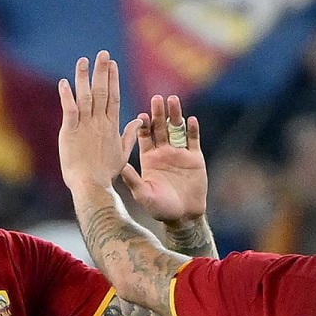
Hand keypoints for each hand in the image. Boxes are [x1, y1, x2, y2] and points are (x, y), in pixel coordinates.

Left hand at [56, 53, 129, 196]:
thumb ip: (129, 135)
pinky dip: (66, 95)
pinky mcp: (70, 132)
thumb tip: (138, 121)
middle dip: (102, 71)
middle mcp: (99, 122)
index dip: (113, 79)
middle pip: (102, 91)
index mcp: (112, 126)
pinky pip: (69, 109)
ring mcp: (85, 126)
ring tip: (83, 61)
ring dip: (84, 77)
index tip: (112, 64)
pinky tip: (64, 83)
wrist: (91, 185)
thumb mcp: (122, 153)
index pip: (114, 97)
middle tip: (102, 53)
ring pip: (85, 96)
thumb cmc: (105, 173)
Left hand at [120, 90, 207, 222]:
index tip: (140, 116)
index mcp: (149, 158)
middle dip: (158, 113)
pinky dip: (192, 130)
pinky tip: (191, 119)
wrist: (183, 216)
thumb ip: (133, 180)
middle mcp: (163, 152)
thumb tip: (120, 168)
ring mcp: (179, 153)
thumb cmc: (159, 208)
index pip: (144, 136)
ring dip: (175, 115)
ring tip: (173, 100)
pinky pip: (193, 140)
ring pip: (177, 129)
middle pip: (160, 127)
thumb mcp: (143, 194)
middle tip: (156, 99)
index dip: (142, 125)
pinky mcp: (195, 158)